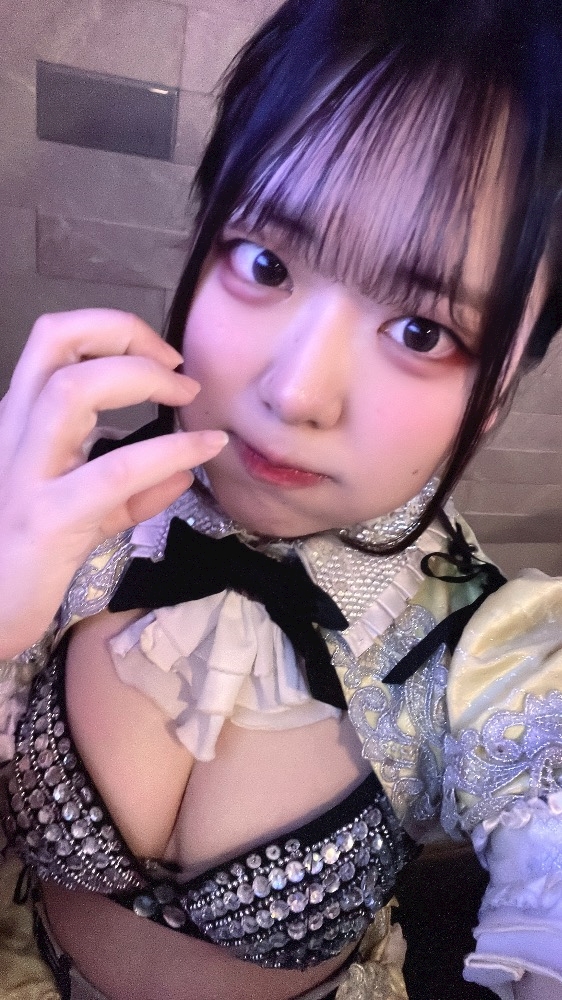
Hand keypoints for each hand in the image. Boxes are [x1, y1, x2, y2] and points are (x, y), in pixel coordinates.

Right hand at [0, 309, 227, 656]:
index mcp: (19, 422)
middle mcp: (13, 433)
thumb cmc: (28, 561)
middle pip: (54, 340)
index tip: (162, 357)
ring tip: (186, 396)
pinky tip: (207, 448)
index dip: (112, 328)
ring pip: (72, 389)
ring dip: (141, 378)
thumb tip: (187, 468)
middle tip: (178, 368)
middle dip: (126, 334)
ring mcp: (24, 472)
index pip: (52, 338)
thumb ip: (134, 490)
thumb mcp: (88, 516)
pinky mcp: (47, 518)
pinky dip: (170, 450)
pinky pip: (115, 470)